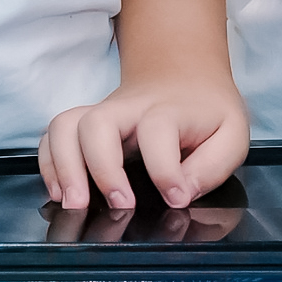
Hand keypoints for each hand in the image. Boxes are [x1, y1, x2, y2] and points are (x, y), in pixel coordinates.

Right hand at [41, 63, 249, 210]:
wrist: (184, 76)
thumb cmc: (208, 112)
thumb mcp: (233, 134)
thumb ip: (213, 166)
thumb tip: (181, 194)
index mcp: (168, 110)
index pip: (157, 132)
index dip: (165, 170)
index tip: (175, 199)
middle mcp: (128, 109)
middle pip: (98, 123)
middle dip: (100, 168)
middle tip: (117, 206)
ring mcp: (102, 114)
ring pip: (64, 125)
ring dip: (63, 165)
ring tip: (73, 203)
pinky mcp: (85, 124)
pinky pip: (52, 135)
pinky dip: (48, 163)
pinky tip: (59, 192)